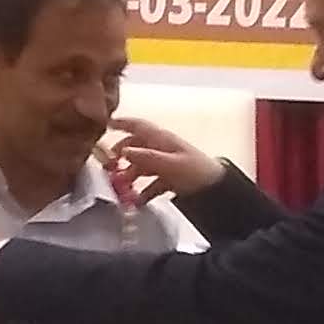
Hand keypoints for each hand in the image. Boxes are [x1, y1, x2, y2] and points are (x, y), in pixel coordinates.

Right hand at [104, 112, 222, 203]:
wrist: (217, 190)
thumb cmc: (196, 171)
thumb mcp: (170, 164)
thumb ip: (146, 157)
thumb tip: (124, 151)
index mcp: (162, 140)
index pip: (138, 126)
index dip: (122, 123)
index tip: (106, 124)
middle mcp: (162, 149)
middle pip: (136, 147)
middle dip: (120, 155)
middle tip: (107, 165)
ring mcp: (166, 164)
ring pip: (141, 166)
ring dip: (129, 175)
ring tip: (119, 187)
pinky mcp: (170, 180)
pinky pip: (151, 183)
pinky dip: (142, 191)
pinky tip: (136, 201)